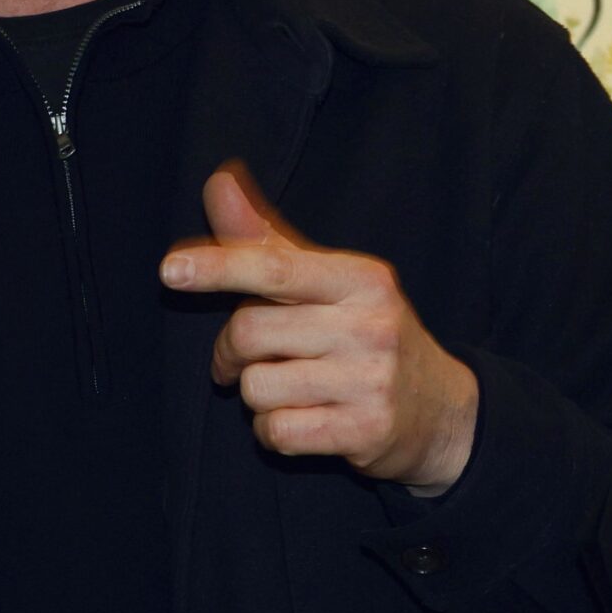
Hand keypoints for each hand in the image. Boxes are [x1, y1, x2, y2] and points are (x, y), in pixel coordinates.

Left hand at [161, 168, 479, 494]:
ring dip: (257, 396)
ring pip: (257, 389)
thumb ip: (267, 240)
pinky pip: (277, 432)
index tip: (170, 269)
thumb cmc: (366, 334)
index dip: (218, 266)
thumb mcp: (329, 282)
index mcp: (361, 278)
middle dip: (231, 352)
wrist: (441, 410)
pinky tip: (306, 421)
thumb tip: (218, 180)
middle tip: (244, 360)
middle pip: (250, 332)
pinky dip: (275, 432)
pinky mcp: (366, 431)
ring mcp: (371, 380)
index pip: (276, 266)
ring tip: (291, 390)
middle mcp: (371, 324)